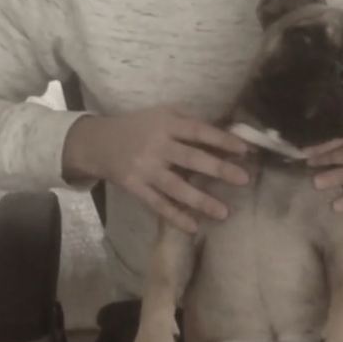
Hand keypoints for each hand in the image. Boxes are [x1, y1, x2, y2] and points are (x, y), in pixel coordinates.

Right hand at [62, 105, 249, 232]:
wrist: (98, 143)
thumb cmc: (140, 127)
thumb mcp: (162, 114)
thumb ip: (190, 122)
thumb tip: (227, 134)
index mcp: (166, 124)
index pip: (198, 131)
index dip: (222, 140)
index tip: (245, 149)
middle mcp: (156, 146)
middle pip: (191, 158)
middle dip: (219, 169)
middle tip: (244, 179)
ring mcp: (145, 169)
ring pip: (176, 187)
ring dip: (201, 200)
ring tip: (224, 213)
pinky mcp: (135, 187)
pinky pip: (158, 204)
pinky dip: (175, 216)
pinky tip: (194, 227)